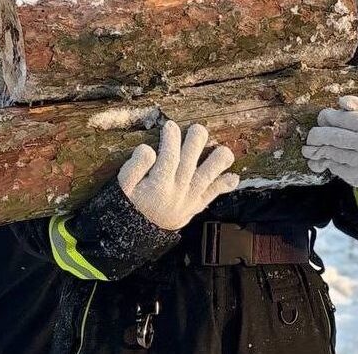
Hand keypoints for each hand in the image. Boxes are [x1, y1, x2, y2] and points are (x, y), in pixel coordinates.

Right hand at [118, 121, 238, 230]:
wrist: (140, 233)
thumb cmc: (131, 203)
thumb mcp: (123, 187)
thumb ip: (134, 167)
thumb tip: (147, 149)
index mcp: (157, 186)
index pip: (168, 159)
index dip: (170, 141)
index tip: (170, 125)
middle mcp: (177, 191)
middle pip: (189, 164)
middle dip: (195, 144)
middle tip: (198, 128)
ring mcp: (189, 199)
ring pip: (205, 180)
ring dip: (216, 165)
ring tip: (225, 151)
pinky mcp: (196, 205)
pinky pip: (211, 196)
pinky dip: (223, 187)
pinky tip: (234, 178)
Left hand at [304, 96, 357, 186]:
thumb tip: (340, 102)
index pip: (340, 119)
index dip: (327, 116)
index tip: (326, 116)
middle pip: (331, 138)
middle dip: (316, 134)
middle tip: (313, 134)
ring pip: (330, 154)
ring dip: (320, 148)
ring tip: (317, 144)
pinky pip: (335, 168)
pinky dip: (330, 161)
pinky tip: (332, 155)